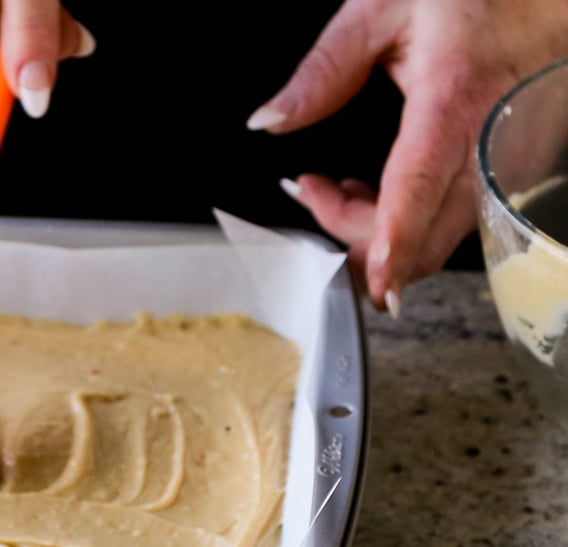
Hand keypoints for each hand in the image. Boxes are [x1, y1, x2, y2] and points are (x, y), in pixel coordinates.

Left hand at [247, 0, 567, 314]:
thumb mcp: (382, 8)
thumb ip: (322, 70)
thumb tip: (269, 120)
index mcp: (454, 98)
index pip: (419, 189)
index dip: (393, 242)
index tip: (375, 282)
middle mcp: (490, 140)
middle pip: (431, 233)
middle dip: (363, 246)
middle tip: (315, 199)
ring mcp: (510, 160)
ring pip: (446, 234)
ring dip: (383, 234)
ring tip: (340, 190)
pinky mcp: (515, 169)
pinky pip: (462, 217)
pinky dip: (414, 221)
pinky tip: (382, 190)